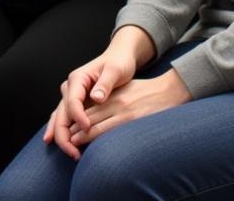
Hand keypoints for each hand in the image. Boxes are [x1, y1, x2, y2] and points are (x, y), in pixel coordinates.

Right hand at [45, 39, 137, 159]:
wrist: (119, 57)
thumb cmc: (119, 63)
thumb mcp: (115, 70)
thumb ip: (106, 83)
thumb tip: (96, 98)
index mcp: (78, 78)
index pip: (72, 101)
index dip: (78, 117)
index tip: (88, 129)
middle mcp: (71, 87)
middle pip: (61, 112)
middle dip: (64, 134)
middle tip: (74, 153)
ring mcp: (71, 95)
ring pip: (60, 116)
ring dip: (62, 135)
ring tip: (69, 153)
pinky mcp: (76, 102)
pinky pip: (64, 117)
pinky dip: (60, 129)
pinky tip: (54, 141)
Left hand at [66, 69, 191, 149]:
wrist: (169, 91)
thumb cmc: (146, 91)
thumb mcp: (124, 88)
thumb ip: (108, 96)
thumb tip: (94, 106)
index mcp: (111, 94)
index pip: (88, 106)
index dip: (75, 116)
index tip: (66, 124)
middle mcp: (115, 102)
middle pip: (90, 116)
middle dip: (75, 128)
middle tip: (64, 138)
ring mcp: (124, 112)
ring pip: (98, 125)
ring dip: (84, 135)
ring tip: (72, 143)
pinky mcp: (134, 121)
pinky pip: (113, 131)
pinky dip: (101, 138)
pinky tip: (94, 145)